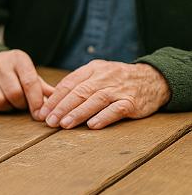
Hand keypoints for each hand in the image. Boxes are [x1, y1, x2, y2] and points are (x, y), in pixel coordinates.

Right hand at [0, 50, 54, 117]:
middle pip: (14, 95)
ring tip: (7, 101)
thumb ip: (42, 87)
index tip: (40, 115)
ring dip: (6, 107)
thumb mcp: (27, 73)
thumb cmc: (11, 72)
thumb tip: (61, 100)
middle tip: (20, 104)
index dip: (36, 102)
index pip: (30, 83)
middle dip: (20, 105)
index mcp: (18, 58)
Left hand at [37, 61, 171, 129]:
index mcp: (92, 69)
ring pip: (95, 100)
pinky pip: (116, 109)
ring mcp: (118, 89)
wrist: (152, 79)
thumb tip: (52, 100)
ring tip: (64, 125)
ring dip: (78, 113)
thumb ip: (79, 83)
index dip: (54, 98)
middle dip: (61, 107)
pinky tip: (92, 126)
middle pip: (79, 92)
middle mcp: (104, 77)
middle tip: (49, 121)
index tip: (42, 111)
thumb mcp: (98, 73)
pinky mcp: (132, 102)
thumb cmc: (117, 79)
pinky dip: (104, 117)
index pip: (69, 83)